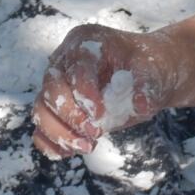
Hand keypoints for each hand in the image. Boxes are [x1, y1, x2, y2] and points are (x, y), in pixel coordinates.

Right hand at [34, 22, 185, 158]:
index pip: (76, 67)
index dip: (85, 92)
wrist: (146, 76)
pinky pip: (41, 128)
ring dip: (59, 132)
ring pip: (41, 110)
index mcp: (86, 42)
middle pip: (52, 89)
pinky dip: (51, 143)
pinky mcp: (55, 109)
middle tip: (96, 133)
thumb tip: (140, 106)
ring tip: (87, 146)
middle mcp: (64, 61)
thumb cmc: (147, 67)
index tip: (100, 114)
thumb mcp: (153, 71)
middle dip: (71, 115)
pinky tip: (69, 152)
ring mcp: (56, 85)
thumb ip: (146, 86)